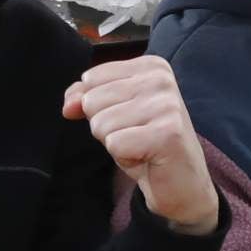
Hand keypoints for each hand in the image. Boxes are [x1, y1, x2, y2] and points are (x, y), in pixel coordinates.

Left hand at [62, 56, 219, 237]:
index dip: (98, 107)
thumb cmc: (145, 144)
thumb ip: (85, 98)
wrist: (181, 184)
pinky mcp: (167, 133)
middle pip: (92, 101)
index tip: (127, 119)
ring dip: (115, 143)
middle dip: (105, 127)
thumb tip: (69, 105)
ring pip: (101, 123)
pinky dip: (124, 157)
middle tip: (134, 136)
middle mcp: (161, 79)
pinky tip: (146, 157)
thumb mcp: (112, 113)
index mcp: (151, 66)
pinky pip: (114, 143)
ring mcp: (166, 105)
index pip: (90, 79)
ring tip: (140, 146)